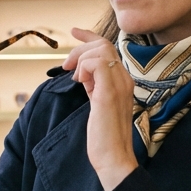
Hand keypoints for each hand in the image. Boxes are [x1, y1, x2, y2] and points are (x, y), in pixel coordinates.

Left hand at [63, 28, 137, 190]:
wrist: (114, 158)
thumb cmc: (105, 138)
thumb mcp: (98, 105)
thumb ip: (94, 87)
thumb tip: (82, 76)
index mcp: (123, 82)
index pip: (108, 49)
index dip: (89, 37)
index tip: (74, 32)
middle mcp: (124, 80)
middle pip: (104, 45)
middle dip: (80, 48)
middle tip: (65, 66)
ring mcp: (119, 85)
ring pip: (101, 50)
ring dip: (81, 59)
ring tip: (74, 78)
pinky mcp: (109, 93)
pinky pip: (97, 63)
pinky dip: (84, 67)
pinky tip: (80, 83)